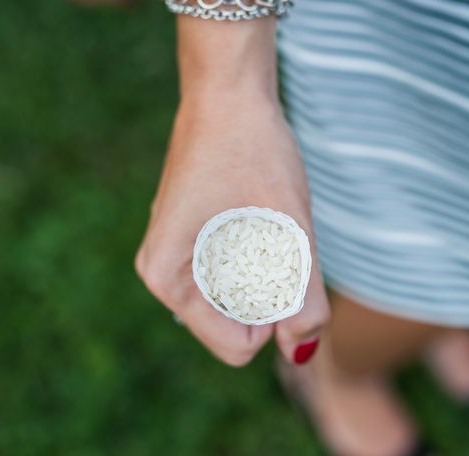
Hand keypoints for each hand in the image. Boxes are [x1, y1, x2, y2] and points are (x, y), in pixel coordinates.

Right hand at [135, 93, 329, 365]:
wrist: (229, 91)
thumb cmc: (254, 150)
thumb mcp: (290, 226)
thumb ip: (303, 295)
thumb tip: (302, 350)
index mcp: (170, 281)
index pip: (239, 346)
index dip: (279, 316)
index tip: (287, 258)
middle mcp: (165, 277)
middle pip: (238, 327)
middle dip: (272, 295)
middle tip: (278, 233)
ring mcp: (177, 259)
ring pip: (240, 302)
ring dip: (267, 272)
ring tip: (264, 219)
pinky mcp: (193, 243)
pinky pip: (234, 277)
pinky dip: (258, 258)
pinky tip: (256, 214)